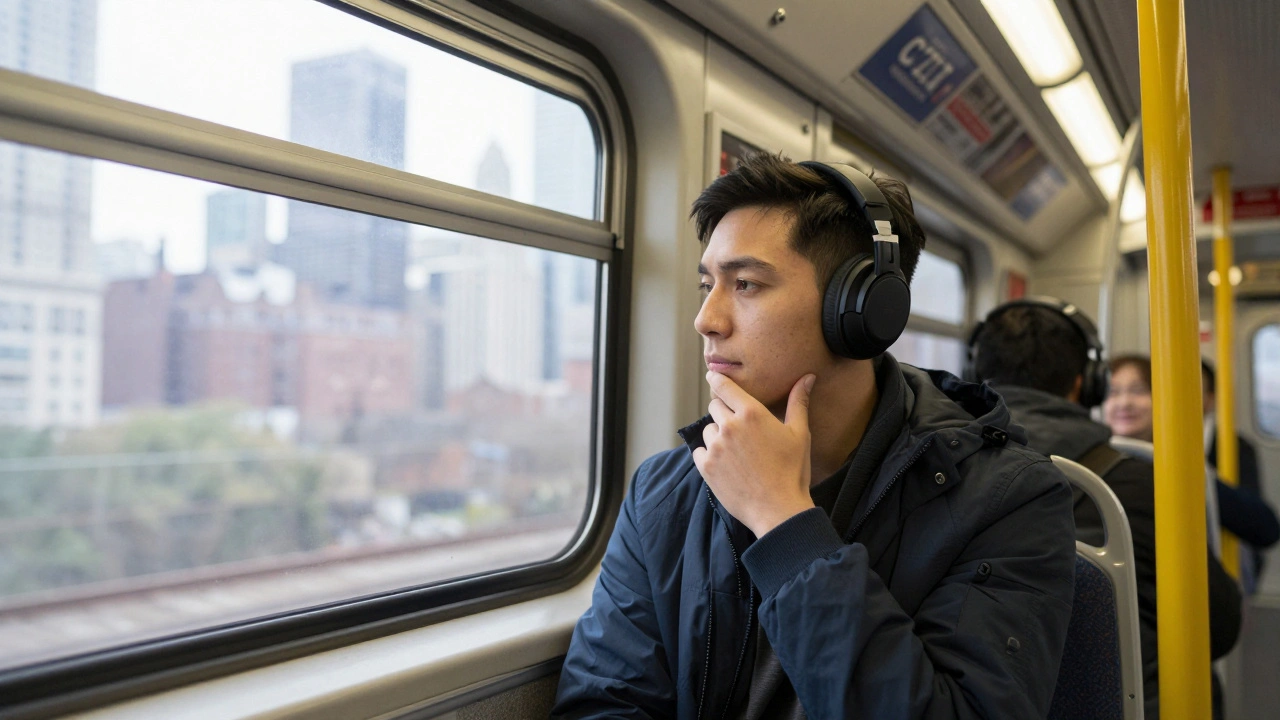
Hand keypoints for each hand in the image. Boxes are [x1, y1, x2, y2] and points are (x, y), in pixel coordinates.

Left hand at [692, 372, 816, 536]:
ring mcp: (715, 447)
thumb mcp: (800, 434)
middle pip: (715, 407)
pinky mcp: (706, 467)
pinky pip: (699, 451)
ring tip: (737, 453)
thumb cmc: (792, 471)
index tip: (713, 376)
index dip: (717, 379)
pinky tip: (726, 465)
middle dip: (725, 413)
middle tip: (740, 430)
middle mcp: (729, 426)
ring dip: (718, 436)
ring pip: (708, 430)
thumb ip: (798, 402)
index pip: (724, 386)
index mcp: (751, 413)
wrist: (778, 509)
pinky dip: (709, 455)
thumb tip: (808, 376)